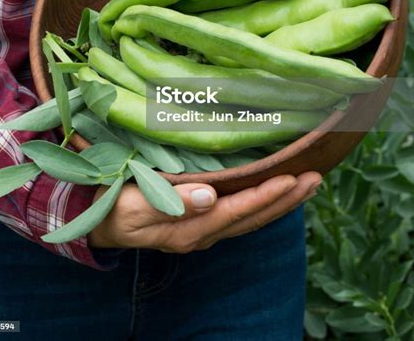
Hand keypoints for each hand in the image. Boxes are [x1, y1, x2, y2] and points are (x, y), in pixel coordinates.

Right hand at [88, 172, 320, 251]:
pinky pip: (241, 216)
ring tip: (308, 184)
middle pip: (252, 218)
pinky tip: (277, 193)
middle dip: (286, 200)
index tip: (291, 179)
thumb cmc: (113, 208)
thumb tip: (209, 198)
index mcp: (188, 229)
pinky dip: (263, 204)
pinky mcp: (201, 222)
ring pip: (251, 219)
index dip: (264, 196)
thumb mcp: (134, 205)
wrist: (98, 222)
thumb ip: (171, 203)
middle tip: (316, 179)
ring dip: (282, 203)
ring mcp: (203, 230)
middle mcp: (202, 234)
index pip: (235, 211)